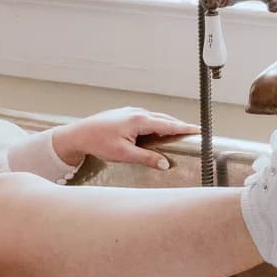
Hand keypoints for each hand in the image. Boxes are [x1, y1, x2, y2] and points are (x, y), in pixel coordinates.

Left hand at [49, 108, 199, 172]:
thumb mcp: (124, 154)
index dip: (184, 128)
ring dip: (167, 124)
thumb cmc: (98, 143)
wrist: (78, 134)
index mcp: (139, 121)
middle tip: (192, 131)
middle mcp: (137, 113)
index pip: (168, 125)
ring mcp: (130, 111)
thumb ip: (147, 158)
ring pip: (155, 117)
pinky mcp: (125, 114)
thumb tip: (165, 164)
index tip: (198, 130)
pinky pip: (146, 117)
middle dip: (178, 125)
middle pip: (164, 119)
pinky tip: (156, 130)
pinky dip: (156, 123)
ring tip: (178, 132)